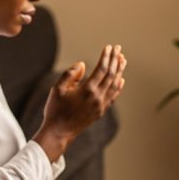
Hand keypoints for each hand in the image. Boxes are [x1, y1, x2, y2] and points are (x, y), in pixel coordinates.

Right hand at [33, 45, 125, 159]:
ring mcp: (101, 105)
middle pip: (111, 75)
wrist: (59, 132)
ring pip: (115, 85)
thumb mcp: (57, 89)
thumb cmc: (56, 110)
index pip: (102, 69)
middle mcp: (97, 97)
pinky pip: (113, 96)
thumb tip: (82, 65)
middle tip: (119, 49)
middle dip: (115, 60)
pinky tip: (120, 79)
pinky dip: (118, 86)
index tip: (109, 47)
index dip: (106, 56)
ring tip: (122, 60)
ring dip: (119, 71)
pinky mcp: (101, 112)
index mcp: (87, 90)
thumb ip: (70, 74)